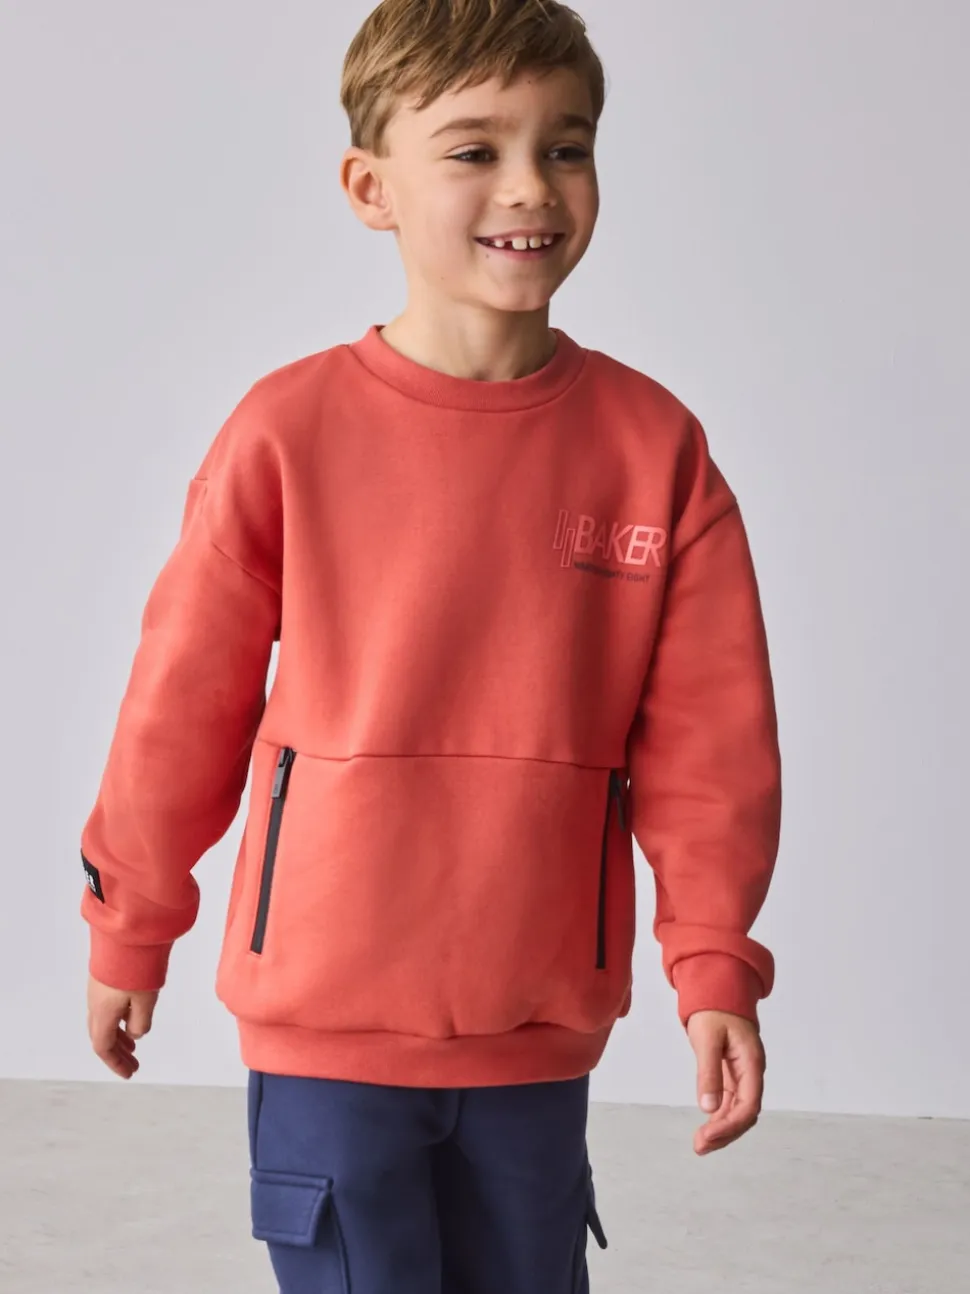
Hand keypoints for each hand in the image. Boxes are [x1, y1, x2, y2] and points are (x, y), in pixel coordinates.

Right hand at [87, 975, 158, 1079]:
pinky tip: (131, 1016)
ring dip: (118, 1036)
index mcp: (102, 1013)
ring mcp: (97, 988)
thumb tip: (136, 1034)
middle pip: (102, 1036)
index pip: (103, 1046)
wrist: (126, 932)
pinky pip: (107, 1006)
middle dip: (117, 1053)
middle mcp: (95, 1002)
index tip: (129, 1073)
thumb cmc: (135, 965)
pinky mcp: (104, 976)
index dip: (115, 1063)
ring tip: (133, 1044)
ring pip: (104, 1021)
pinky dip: (118, 1019)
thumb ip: (140, 1022)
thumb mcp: (145, 1000)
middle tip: (133, 1064)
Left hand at [686, 1009, 764, 1154]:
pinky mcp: (733, 1073)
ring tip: (700, 1143)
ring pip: (738, 1110)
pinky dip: (719, 1115)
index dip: (730, 1126)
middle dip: (725, 1133)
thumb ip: (709, 1073)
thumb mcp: (707, 1039)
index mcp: (751, 1064)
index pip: (748, 1105)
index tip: (708, 1137)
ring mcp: (743, 1074)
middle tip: (700, 1146)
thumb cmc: (714, 1010)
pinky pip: (730, 1101)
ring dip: (721, 1128)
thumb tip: (708, 1108)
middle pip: (745, 1113)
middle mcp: (751, 1072)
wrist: (718, 989)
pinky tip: (707, 1126)